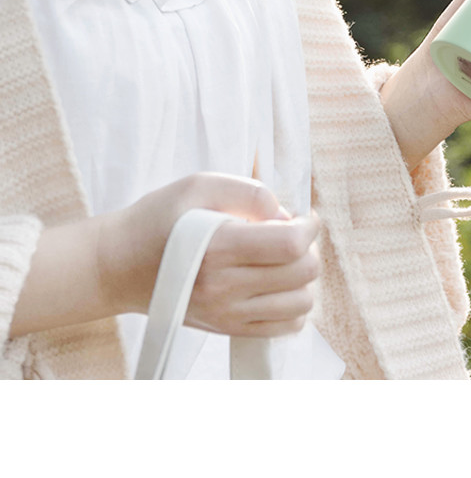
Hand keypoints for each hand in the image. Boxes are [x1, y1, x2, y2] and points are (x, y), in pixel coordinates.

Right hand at [99, 174, 318, 337]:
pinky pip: (285, 327)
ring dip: (302, 278)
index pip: (288, 246)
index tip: (303, 216)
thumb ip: (249, 193)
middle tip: (291, 233)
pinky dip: (293, 305)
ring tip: (282, 259)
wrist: (119, 265)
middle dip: (308, 248)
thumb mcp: (199, 185)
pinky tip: (277, 284)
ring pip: (300, 303)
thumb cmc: (159, 218)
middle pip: (301, 273)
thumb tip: (286, 215)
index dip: (308, 228)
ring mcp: (227, 315)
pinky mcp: (228, 329)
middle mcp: (224, 288)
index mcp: (218, 248)